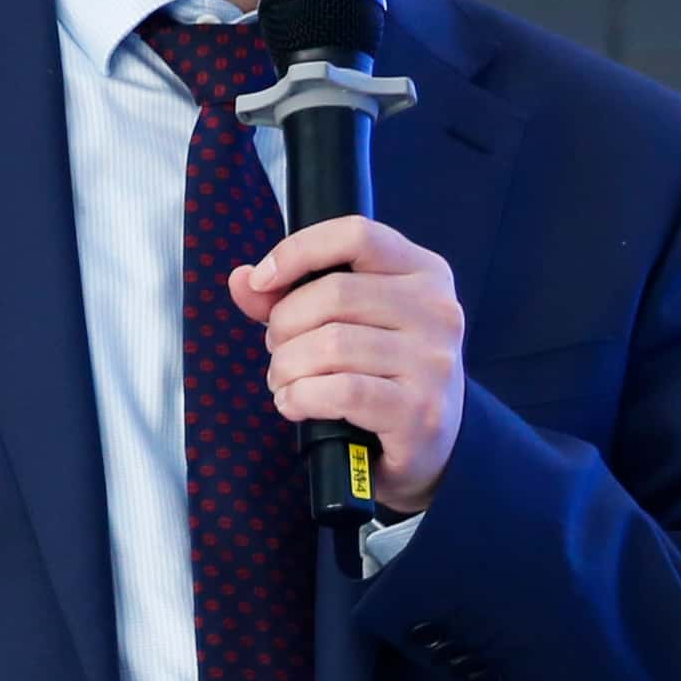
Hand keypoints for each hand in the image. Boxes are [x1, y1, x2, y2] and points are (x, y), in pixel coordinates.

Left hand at [233, 216, 466, 512]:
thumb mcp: (349, 323)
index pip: (356, 235)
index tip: (263, 279)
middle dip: (285, 323)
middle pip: (334, 293)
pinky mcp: (419, 412)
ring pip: (331, 344)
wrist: (430, 446)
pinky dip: (302, 396)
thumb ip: (293, 297)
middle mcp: (438, 311)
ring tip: (285, 381)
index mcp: (424, 273)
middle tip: (278, 349)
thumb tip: (243, 280)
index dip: (299, 251)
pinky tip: (294, 403)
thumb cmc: (384, 374)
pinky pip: (341, 390)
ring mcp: (433, 363)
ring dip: (288, 366)